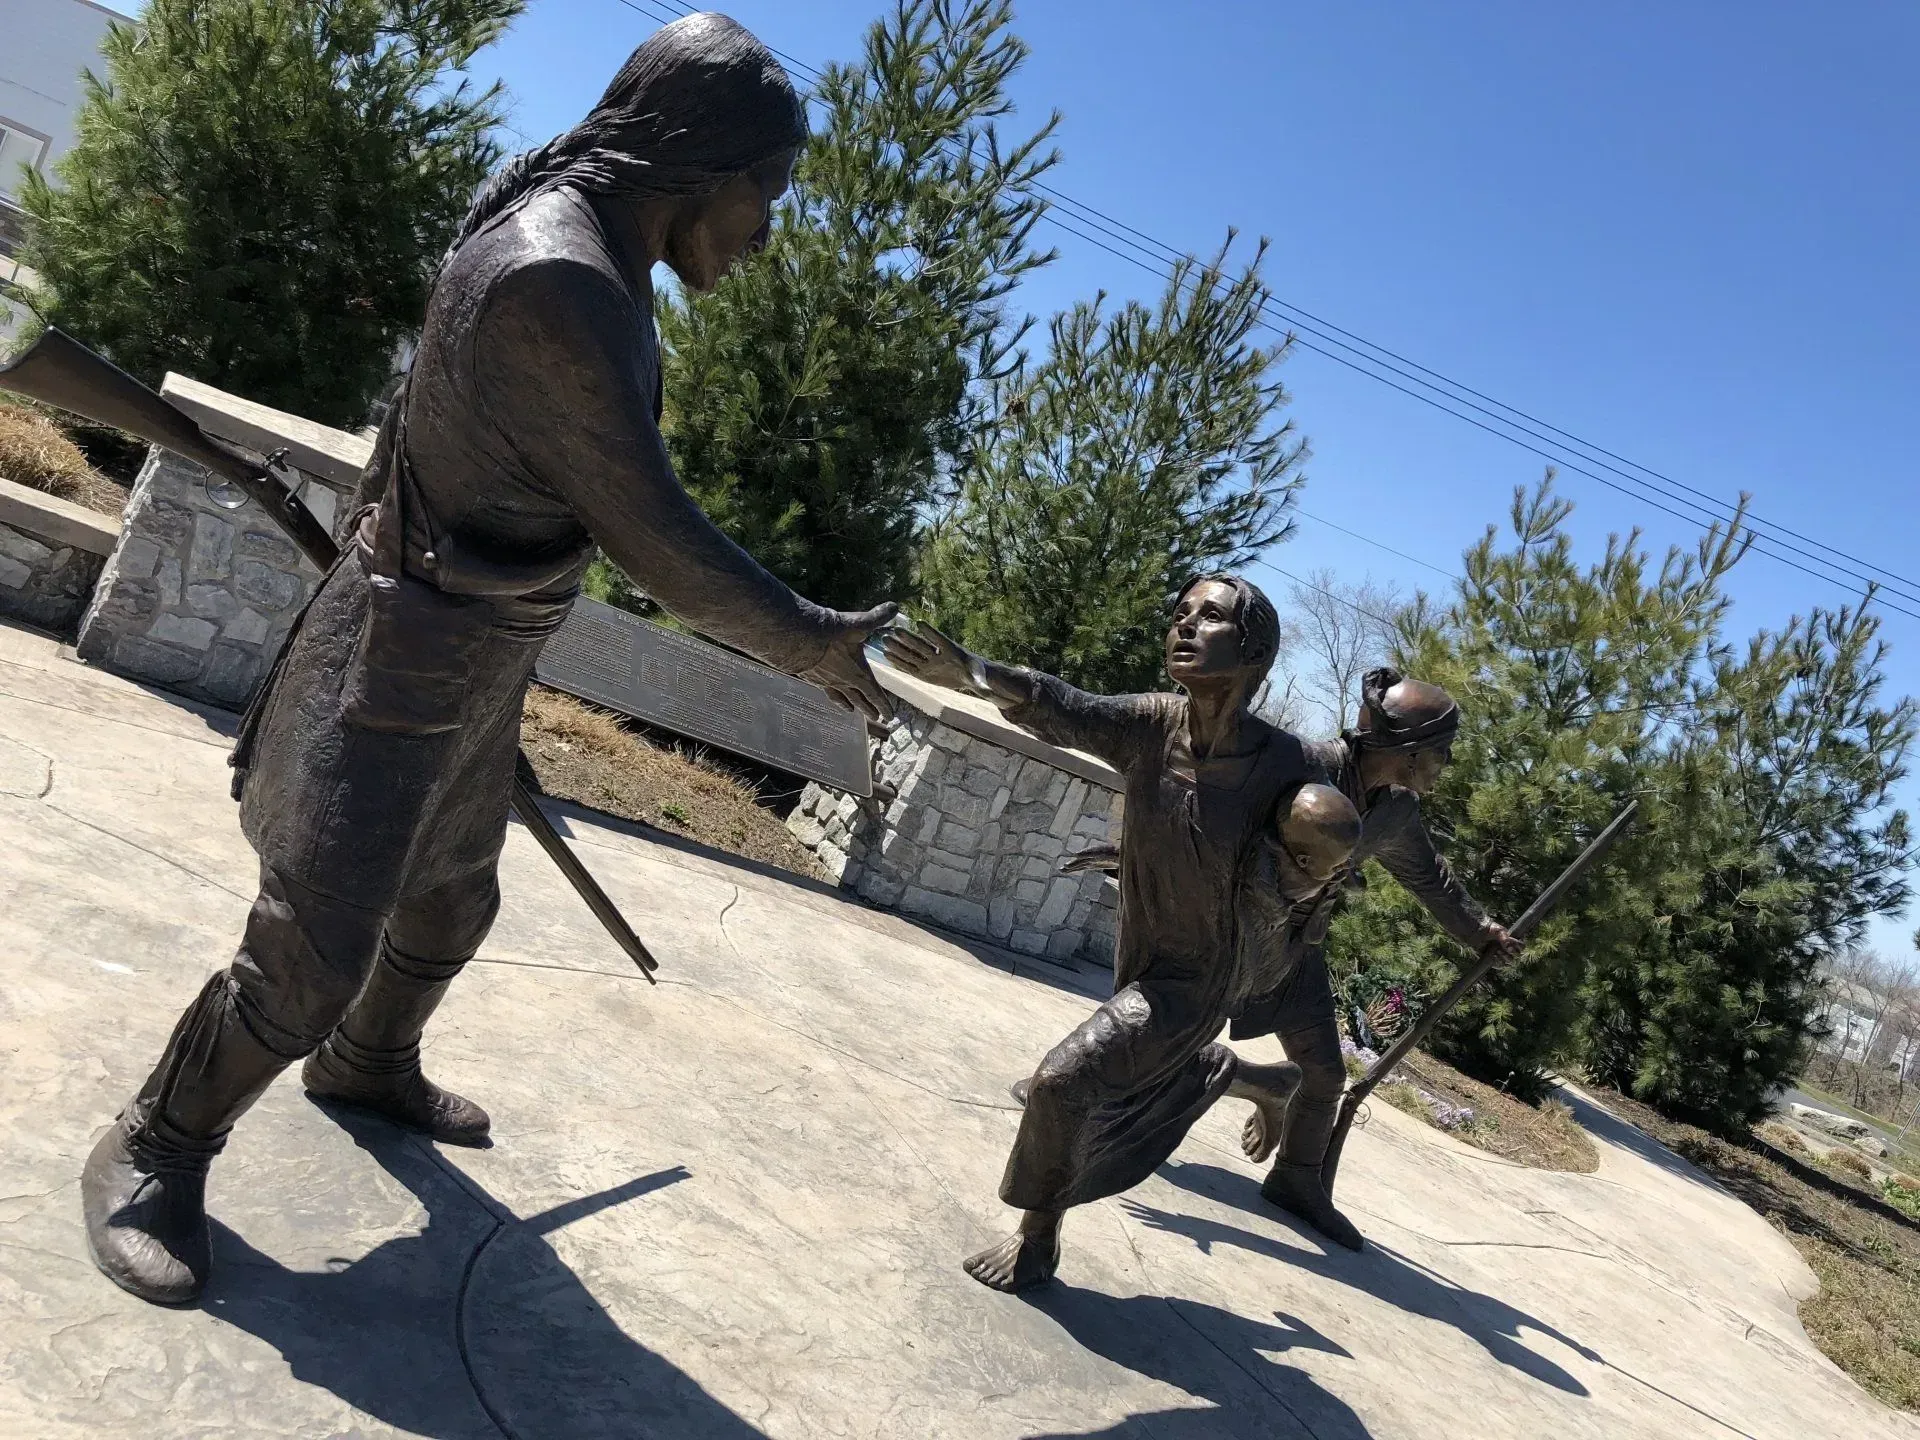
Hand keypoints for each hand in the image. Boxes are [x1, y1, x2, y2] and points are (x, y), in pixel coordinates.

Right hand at [798, 602, 898, 724]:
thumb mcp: (858, 624)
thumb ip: (877, 617)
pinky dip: (832, 696)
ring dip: (851, 706)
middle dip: (870, 710)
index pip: (875, 694)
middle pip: (860, 701)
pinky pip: (826, 691)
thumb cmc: (831, 634)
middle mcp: (844, 682)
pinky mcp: (813, 678)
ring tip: (853, 711)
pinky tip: (829, 692)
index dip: (884, 705)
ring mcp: (828, 682)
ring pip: (842, 699)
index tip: (890, 716)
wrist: (799, 638)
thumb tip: (894, 607)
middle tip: (877, 719)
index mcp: (859, 674)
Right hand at [880, 621, 979, 695]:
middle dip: (908, 638)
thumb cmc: (975, 674)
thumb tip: (990, 692)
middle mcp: (937, 655)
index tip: (920, 623)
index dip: (931, 633)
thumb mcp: (979, 679)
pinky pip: (909, 666)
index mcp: (952, 652)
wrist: (968, 675)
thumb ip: (982, 685)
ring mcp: (929, 662)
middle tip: (894, 629)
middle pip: (921, 645)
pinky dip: (898, 661)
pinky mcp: (923, 672)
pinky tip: (886, 655)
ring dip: (899, 648)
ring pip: (912, 654)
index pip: (940, 640)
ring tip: (884, 639)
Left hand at [1479, 923, 1524, 965]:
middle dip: (1512, 952)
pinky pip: (1500, 965)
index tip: (1511, 945)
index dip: (1519, 947)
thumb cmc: (1490, 930)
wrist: (1478, 933)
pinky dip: (1498, 961)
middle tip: (1505, 948)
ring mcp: (1503, 955)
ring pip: (1510, 961)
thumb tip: (1507, 946)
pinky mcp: (1495, 960)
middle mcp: (1509, 949)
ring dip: (1505, 957)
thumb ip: (1504, 937)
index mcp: (1512, 941)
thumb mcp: (1499, 931)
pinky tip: (1493, 956)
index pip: (1522, 947)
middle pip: (1517, 956)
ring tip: (1497, 951)